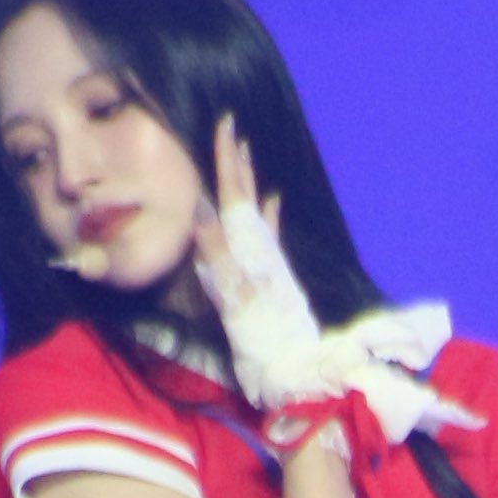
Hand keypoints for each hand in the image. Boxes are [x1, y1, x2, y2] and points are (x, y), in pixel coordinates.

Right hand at [192, 115, 333, 408]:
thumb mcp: (233, 296)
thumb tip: (200, 207)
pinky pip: (270, 236)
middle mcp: (261, 249)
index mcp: (248, 248)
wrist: (297, 373)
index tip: (227, 124)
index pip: (235, 193)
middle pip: (246, 196)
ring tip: (247, 155)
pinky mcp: (276, 279)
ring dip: (249, 182)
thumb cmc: (262, 339)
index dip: (227, 160)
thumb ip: (216, 252)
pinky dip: (268, 215)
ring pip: (257, 211)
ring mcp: (270, 263)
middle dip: (237, 162)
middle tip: (233, 129)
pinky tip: (273, 202)